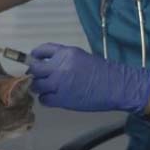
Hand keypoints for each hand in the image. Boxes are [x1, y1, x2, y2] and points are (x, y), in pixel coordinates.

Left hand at [28, 42, 149, 112]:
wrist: (116, 86)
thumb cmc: (101, 71)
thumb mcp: (80, 56)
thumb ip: (63, 58)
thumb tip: (47, 63)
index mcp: (65, 53)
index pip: (42, 50)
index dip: (35, 55)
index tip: (33, 58)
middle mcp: (59, 67)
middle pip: (35, 69)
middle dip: (34, 72)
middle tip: (37, 76)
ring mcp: (59, 83)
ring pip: (36, 85)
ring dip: (39, 87)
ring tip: (44, 88)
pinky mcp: (62, 99)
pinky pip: (44, 99)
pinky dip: (45, 99)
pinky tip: (51, 97)